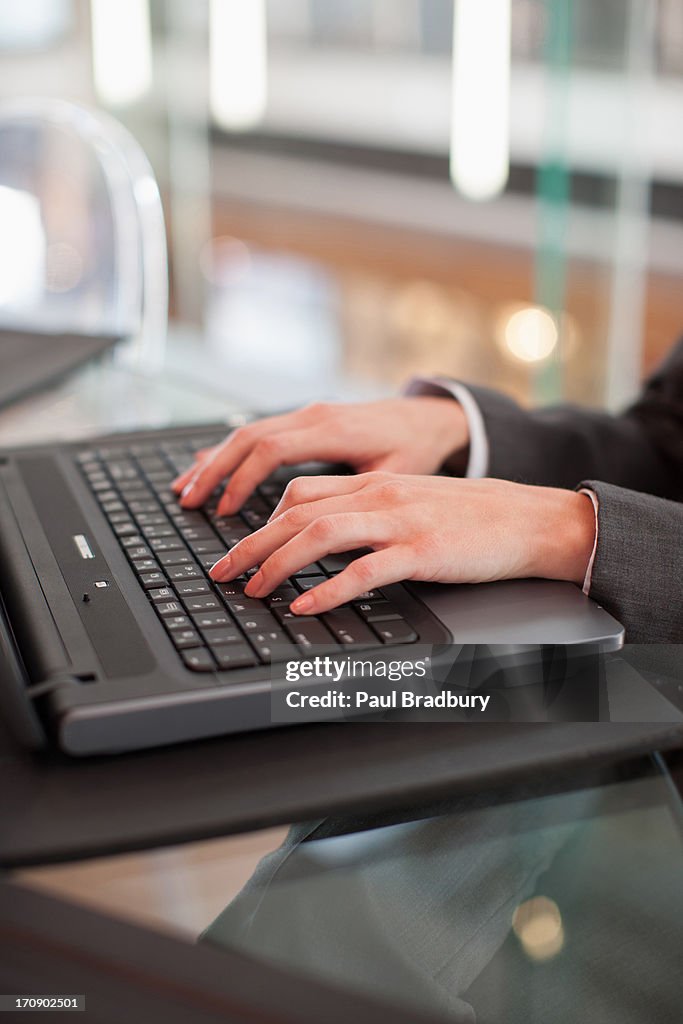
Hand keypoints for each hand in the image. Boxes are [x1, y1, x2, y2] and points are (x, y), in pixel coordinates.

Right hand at [171, 397, 467, 514]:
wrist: (430, 416)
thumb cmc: (417, 448)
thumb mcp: (398, 474)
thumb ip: (361, 494)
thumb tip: (327, 533)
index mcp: (333, 429)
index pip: (272, 449)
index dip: (244, 481)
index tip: (225, 512)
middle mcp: (314, 415)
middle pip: (248, 437)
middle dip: (214, 471)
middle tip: (188, 501)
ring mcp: (307, 414)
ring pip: (247, 431)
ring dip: (214, 461)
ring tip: (185, 488)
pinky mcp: (305, 419)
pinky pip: (258, 430)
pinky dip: (229, 451)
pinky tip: (207, 466)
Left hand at [209, 473, 595, 614]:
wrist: (528, 519)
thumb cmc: (471, 517)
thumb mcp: (410, 503)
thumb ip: (368, 513)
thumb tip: (322, 540)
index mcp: (374, 483)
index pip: (299, 493)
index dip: (259, 521)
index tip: (238, 548)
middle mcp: (379, 495)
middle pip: (295, 512)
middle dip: (250, 545)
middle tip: (222, 573)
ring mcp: (400, 521)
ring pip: (319, 535)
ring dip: (277, 564)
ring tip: (253, 590)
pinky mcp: (422, 550)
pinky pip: (364, 571)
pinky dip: (327, 590)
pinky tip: (306, 606)